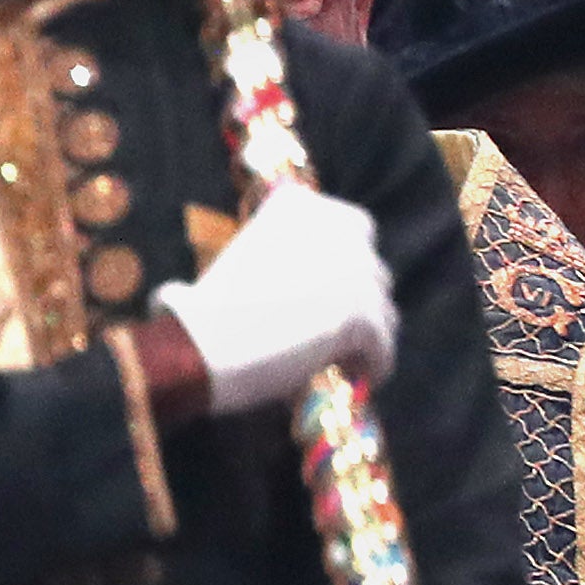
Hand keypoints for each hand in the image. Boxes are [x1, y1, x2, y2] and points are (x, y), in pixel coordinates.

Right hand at [151, 181, 396, 412]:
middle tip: (335, 328)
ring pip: (383, 309)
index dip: (344, 264)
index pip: (352, 227)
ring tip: (344, 358)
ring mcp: (355, 269)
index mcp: (301, 205)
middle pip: (371, 268)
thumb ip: (268, 255)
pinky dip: (373, 365)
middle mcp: (335, 227)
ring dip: (368, 332)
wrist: (201, 343)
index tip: (331, 291)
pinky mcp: (364, 315)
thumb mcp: (236, 258)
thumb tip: (274, 285)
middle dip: (357, 298)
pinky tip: (357, 380)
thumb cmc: (204, 311)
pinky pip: (383, 347)